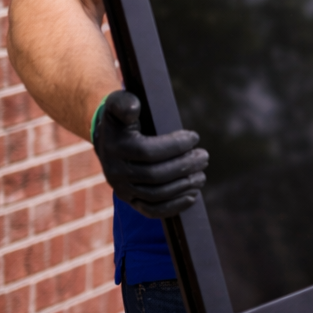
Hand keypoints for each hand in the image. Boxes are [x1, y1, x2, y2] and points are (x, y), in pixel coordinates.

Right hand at [91, 91, 207, 218]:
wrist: (108, 140)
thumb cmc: (121, 119)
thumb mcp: (118, 104)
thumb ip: (124, 102)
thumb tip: (134, 108)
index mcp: (115, 148)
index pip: (148, 152)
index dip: (175, 146)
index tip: (194, 137)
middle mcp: (115, 172)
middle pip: (155, 175)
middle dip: (184, 166)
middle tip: (203, 156)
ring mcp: (122, 189)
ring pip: (156, 195)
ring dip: (183, 186)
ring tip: (201, 174)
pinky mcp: (130, 201)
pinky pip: (152, 210)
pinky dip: (174, 206)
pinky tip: (192, 196)